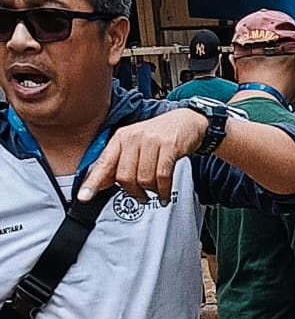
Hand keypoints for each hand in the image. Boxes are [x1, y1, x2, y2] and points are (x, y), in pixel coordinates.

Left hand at [77, 108, 204, 206]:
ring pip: (143, 178)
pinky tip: (164, 195)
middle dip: (133, 191)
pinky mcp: (169, 146)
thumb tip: (100, 184)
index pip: (103, 163)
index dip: (93, 182)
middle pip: (124, 176)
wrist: (185, 121)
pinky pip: (162, 176)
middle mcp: (133, 137)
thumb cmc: (158, 136)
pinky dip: (163, 190)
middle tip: (141, 196)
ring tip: (155, 191)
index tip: (84, 197)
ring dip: (150, 191)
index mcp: (121, 138)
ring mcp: (151, 141)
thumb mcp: (135, 145)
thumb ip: (118, 164)